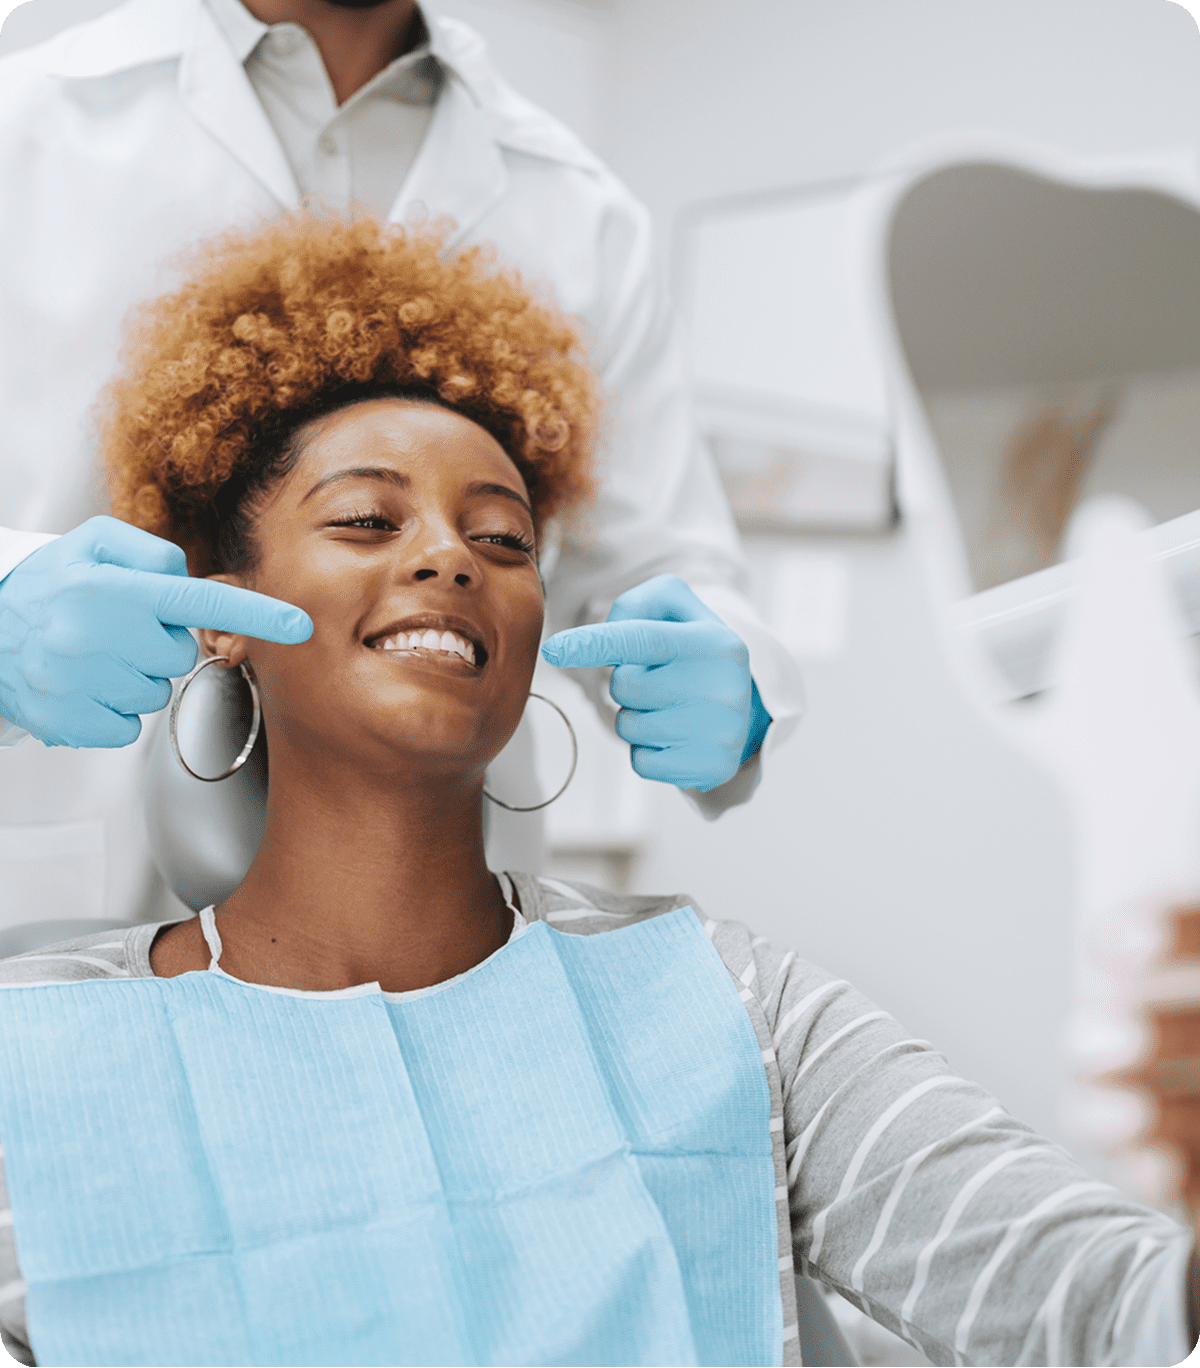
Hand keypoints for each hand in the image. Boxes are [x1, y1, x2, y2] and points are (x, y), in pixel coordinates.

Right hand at [0, 516, 311, 747]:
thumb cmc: (50, 583)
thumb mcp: (95, 545)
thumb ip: (153, 553)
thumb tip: (189, 580)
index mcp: (107, 590)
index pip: (197, 600)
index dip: (255, 613)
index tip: (298, 624)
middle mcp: (92, 636)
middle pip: (178, 655)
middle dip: (157, 643)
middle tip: (118, 629)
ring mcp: (78, 684)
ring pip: (155, 693)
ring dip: (135, 676)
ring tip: (96, 656)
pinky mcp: (68, 721)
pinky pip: (128, 727)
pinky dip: (113, 710)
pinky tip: (86, 685)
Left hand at [541, 573, 770, 791]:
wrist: (746, 707)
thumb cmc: (693, 653)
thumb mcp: (677, 612)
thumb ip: (637, 606)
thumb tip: (605, 637)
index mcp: (714, 642)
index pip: (642, 639)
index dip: (595, 643)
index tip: (555, 649)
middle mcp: (723, 686)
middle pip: (625, 685)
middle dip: (626, 682)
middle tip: (658, 679)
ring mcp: (721, 732)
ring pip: (629, 726)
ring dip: (635, 716)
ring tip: (668, 707)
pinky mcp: (711, 767)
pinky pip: (641, 761)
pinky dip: (646, 749)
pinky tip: (674, 736)